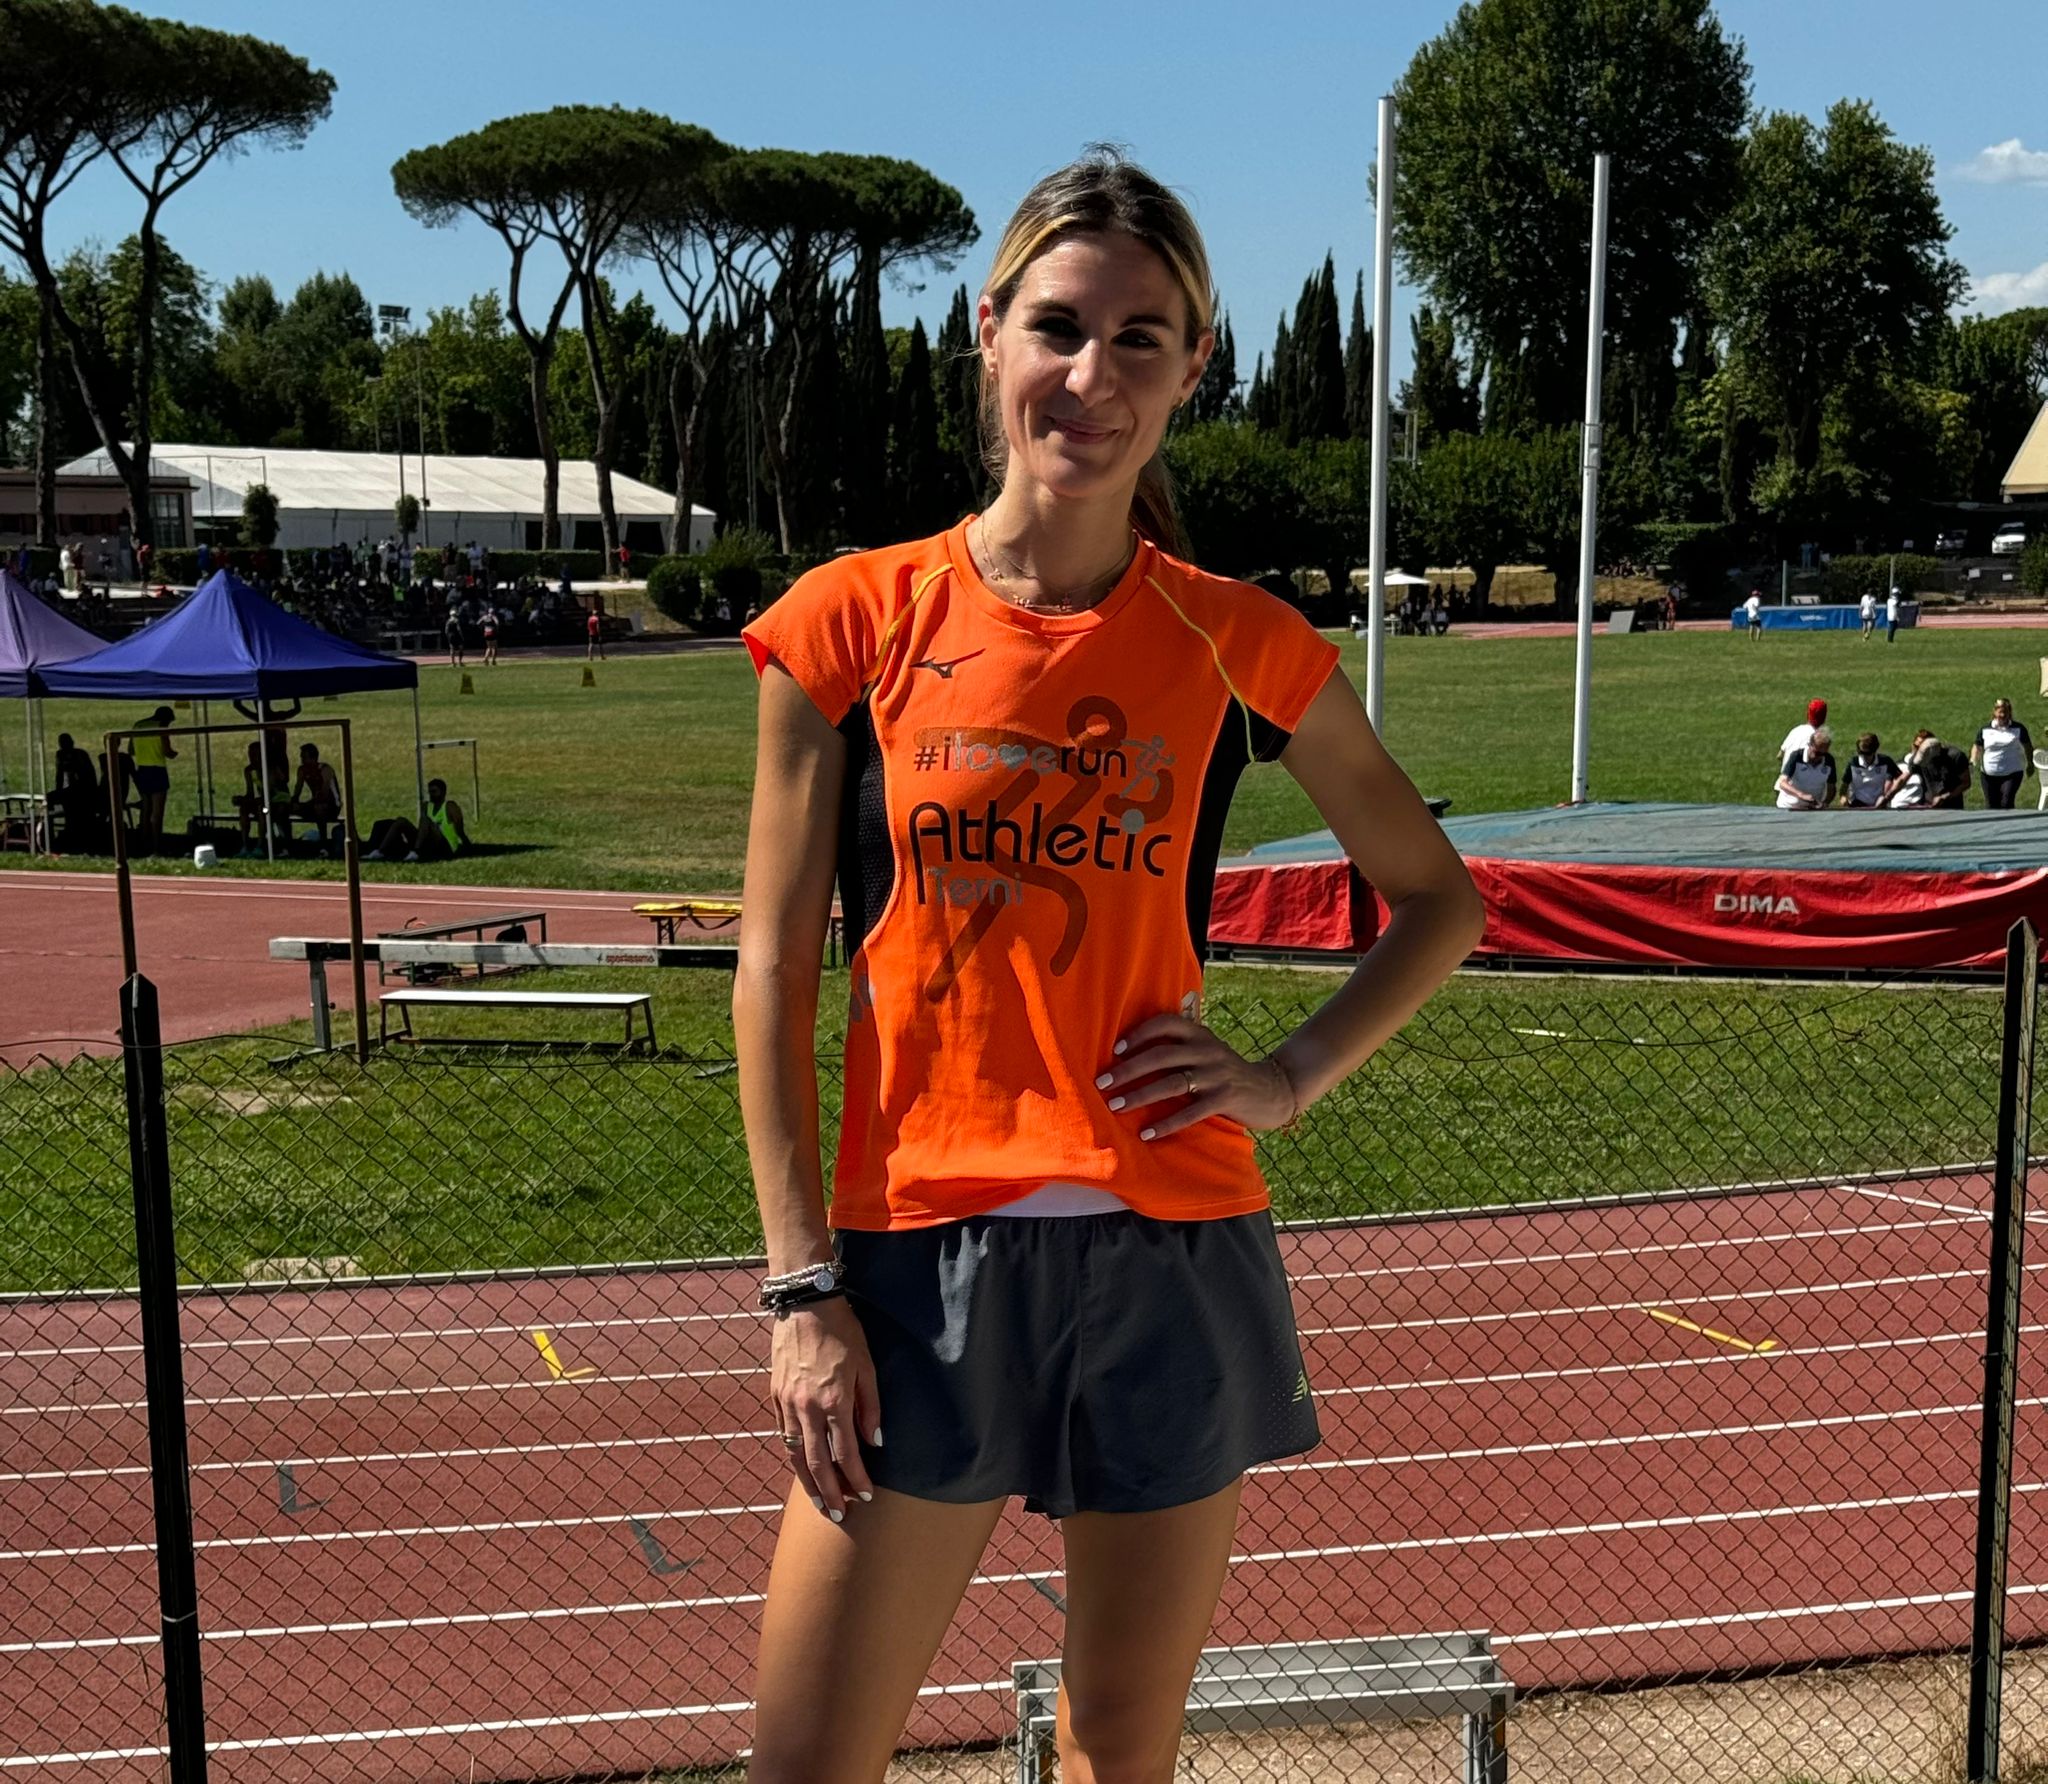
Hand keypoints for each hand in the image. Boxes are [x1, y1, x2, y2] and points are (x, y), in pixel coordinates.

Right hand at [769, 1295, 879, 1522]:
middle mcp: (807, 1408)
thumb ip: (871, 1407)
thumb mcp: (867, 1366)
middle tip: (838, 1515)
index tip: (866, 1495)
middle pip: (817, 1463)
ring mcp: (787, 1403)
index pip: (846, 1453)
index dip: (856, 1478)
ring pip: (796, 1454)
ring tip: (818, 1503)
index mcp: (834, 1401)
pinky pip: (783, 1435)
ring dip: (807, 1482)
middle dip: (829, 1493)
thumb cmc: (843, 1333)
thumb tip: (875, 1442)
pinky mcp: (775, 1396)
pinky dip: (793, 1456)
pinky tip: (801, 1467)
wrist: (806, 1305)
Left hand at [1095, 1012, 1297, 1141]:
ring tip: (1115, 1106)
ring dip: (1139, 1095)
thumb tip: (1129, 1057)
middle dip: (1127, 1070)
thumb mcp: (1206, 1052)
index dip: (1139, 1034)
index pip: (1165, 1023)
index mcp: (1199, 1034)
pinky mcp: (1225, 1099)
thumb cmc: (1225, 1072)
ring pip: (1171, 1083)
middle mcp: (1207, 1050)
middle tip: (1101, 1084)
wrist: (1271, 1090)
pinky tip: (1146, 1133)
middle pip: (1160, 1056)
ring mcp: (1217, 1074)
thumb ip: (1178, 1049)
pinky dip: (1166, 1124)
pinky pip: (1190, 1112)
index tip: (1115, 1050)